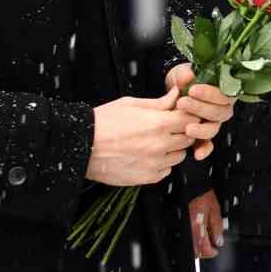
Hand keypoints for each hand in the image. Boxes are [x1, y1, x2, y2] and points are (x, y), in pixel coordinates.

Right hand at [88, 88, 203, 186]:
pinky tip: (147, 155)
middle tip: (168, 129)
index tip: (181, 116)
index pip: (190, 120)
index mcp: (158, 123)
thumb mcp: (131, 104)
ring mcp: (155, 163)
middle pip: (188, 139)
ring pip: (179, 156)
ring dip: (173, 149)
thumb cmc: (103, 121)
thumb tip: (176, 94)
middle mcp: (160, 145)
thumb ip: (159, 102)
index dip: (187, 117)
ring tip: (155, 142)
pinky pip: (166, 171)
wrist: (80, 145)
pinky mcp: (147, 177)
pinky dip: (162, 164)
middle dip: (182, 132)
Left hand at [166, 63, 232, 160]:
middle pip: (220, 113)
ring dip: (201, 129)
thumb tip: (189, 76)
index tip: (193, 90)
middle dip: (201, 109)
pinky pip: (207, 144)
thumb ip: (185, 74)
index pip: (224, 94)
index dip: (210, 94)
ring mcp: (211, 123)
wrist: (171, 94)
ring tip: (187, 128)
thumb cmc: (181, 82)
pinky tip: (196, 154)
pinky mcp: (202, 136)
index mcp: (221, 91)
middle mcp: (220, 109)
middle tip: (183, 104)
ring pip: (213, 129)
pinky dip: (203, 149)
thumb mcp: (181, 73)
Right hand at [188, 189, 223, 258]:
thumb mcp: (215, 210)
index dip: (211, 252)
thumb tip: (219, 241)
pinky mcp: (181, 224)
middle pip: (194, 250)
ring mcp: (183, 227)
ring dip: (198, 247)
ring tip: (206, 242)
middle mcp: (188, 228)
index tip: (216, 251)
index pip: (203, 248)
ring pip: (189, 246)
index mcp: (198, 225)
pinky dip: (193, 240)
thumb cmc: (203, 195)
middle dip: (204, 252)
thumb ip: (217, 227)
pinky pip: (186, 237)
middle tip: (211, 247)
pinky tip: (199, 235)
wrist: (192, 187)